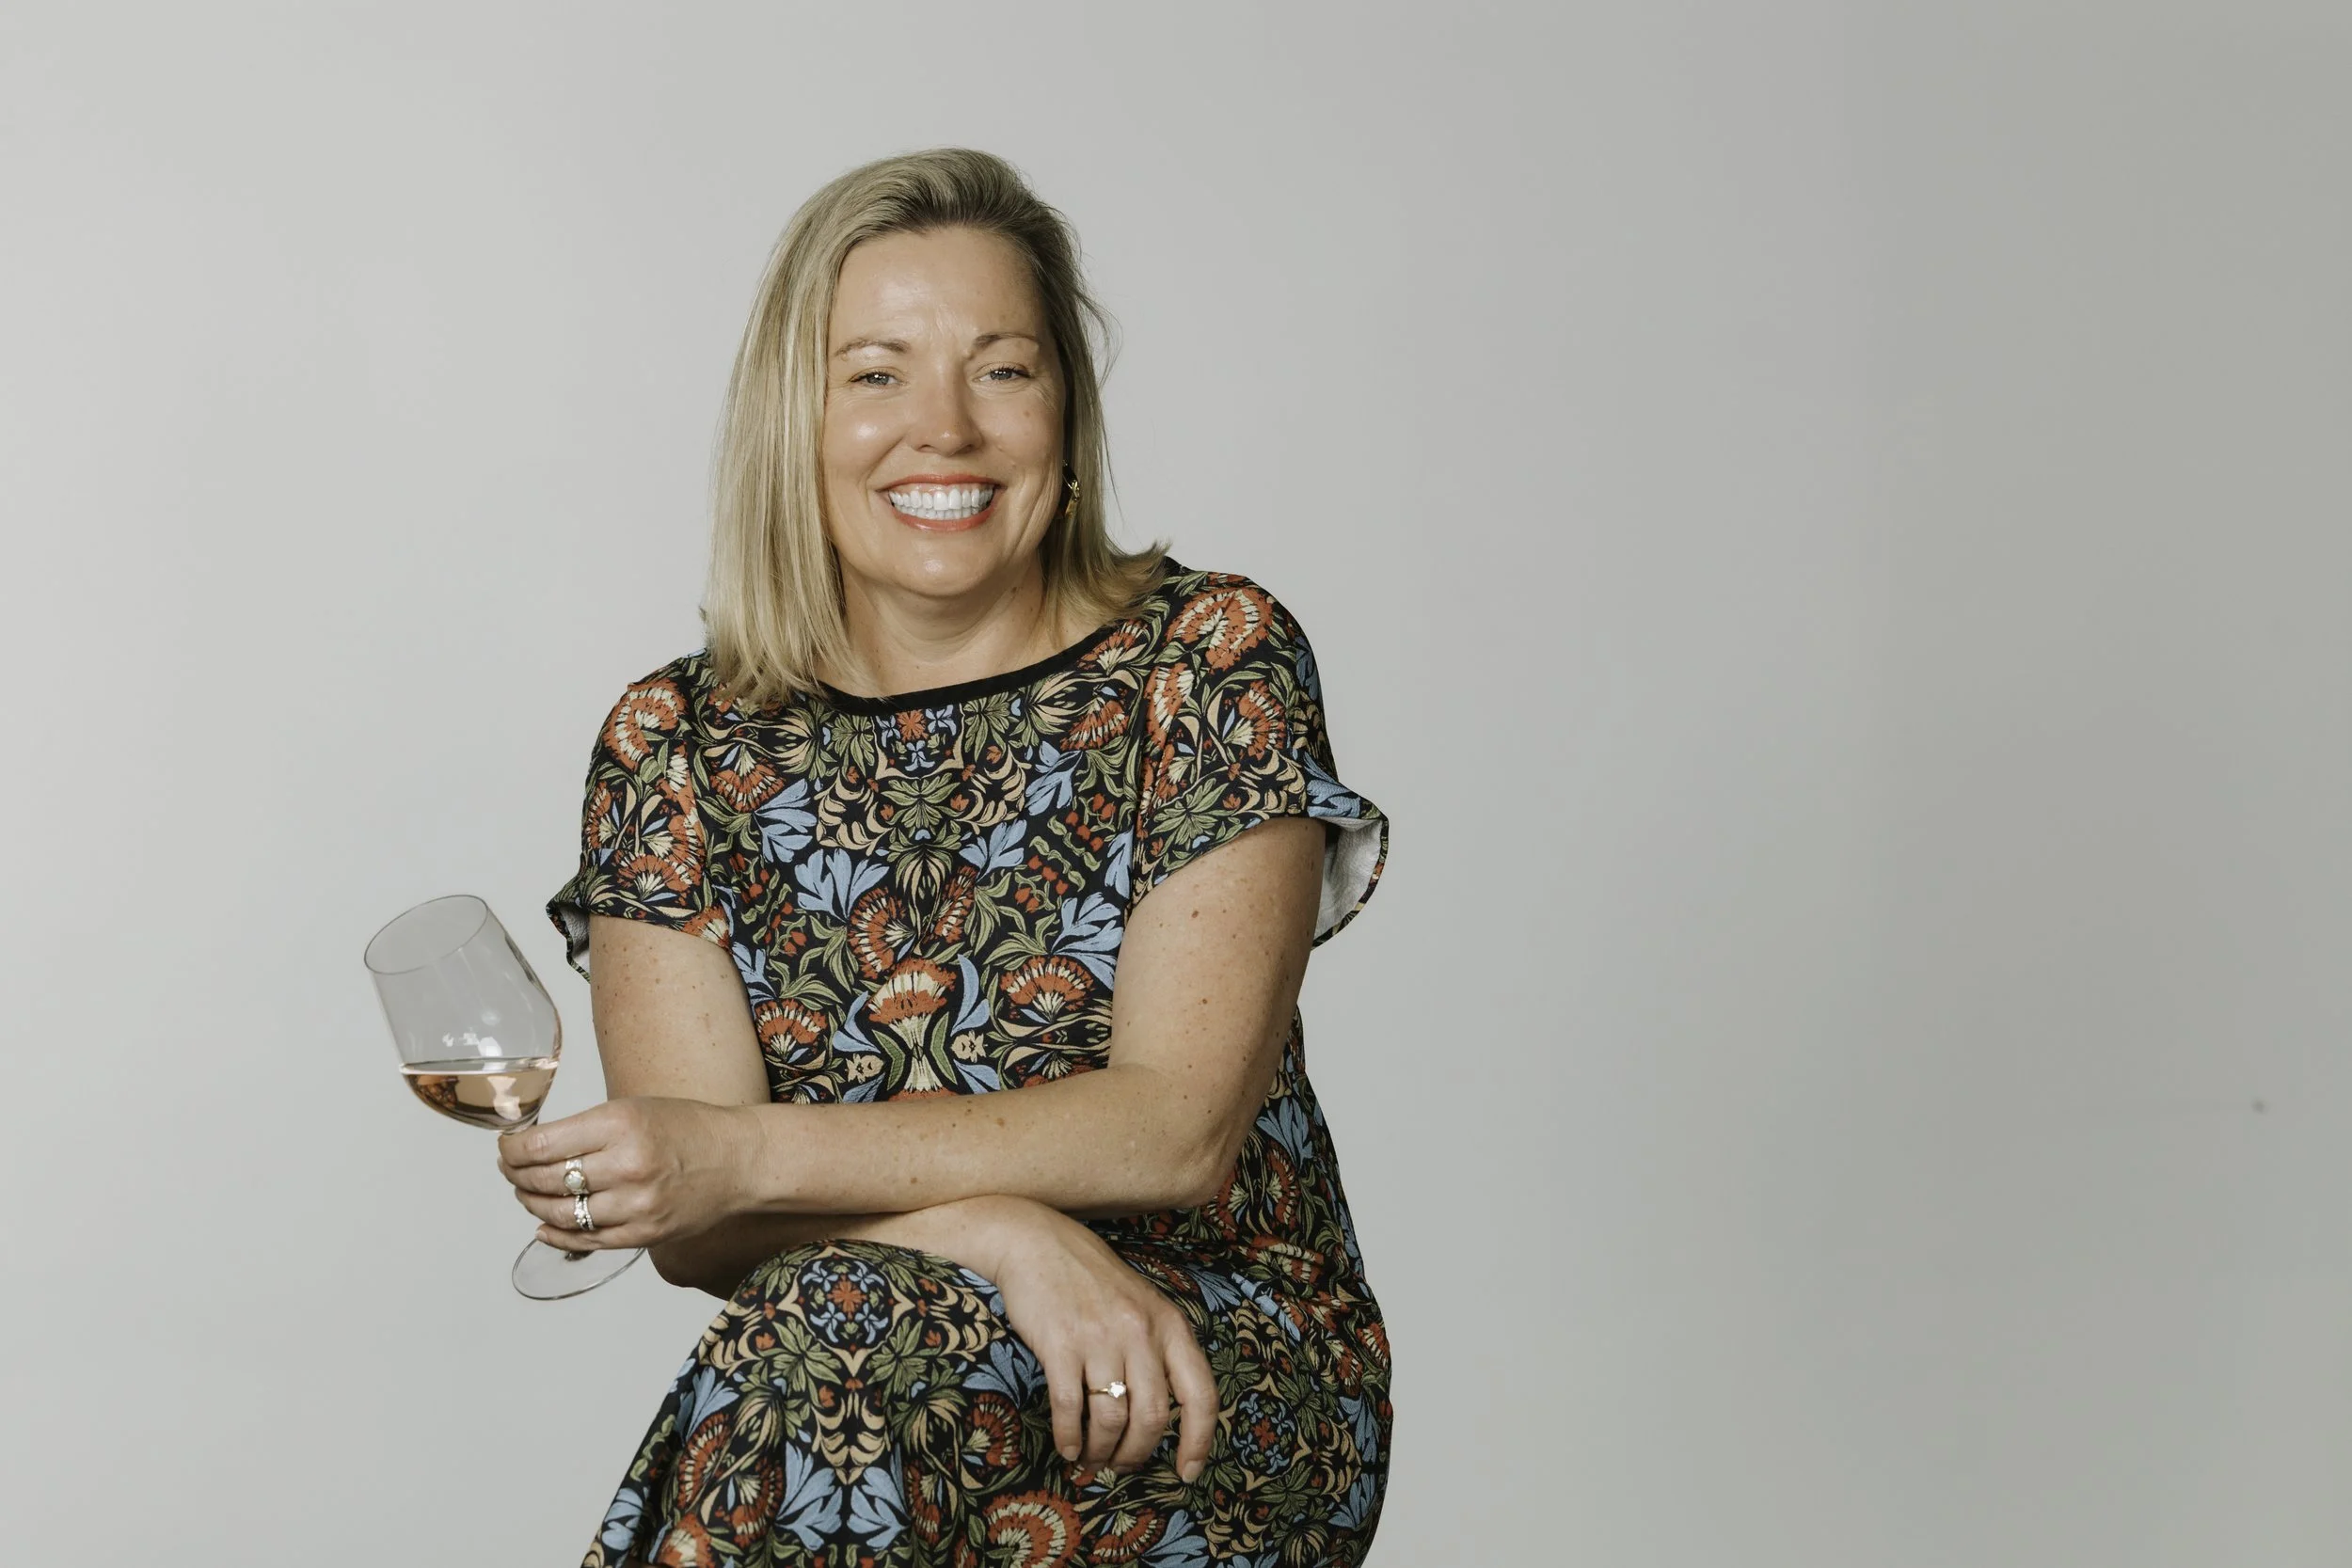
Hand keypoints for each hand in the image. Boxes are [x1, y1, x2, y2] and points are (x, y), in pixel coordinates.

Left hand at [497, 1098, 754, 1251]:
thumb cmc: (688, 1128)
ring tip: (527, 1194)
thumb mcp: (634, 1109)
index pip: (540, 1145)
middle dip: (516, 1175)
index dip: (511, 1150)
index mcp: (621, 1124)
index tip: (506, 1147)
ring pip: (559, 1214)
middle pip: (544, 1180)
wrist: (739, 1161)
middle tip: (511, 1169)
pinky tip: (544, 1226)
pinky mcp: (643, 1234)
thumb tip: (531, 1146)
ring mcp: (635, 1205)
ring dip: (532, 1205)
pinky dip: (556, 1235)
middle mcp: (626, 1166)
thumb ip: (586, 1128)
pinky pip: (585, 1240)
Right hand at [968, 1196, 1216, 1482]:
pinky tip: (1067, 1447)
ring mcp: (1100, 1337)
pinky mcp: (1060, 1343)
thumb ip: (1158, 1349)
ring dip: (1102, 1450)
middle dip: (1137, 1453)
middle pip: (1153, 1417)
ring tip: (1092, 1458)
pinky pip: (1070, 1407)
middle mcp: (1140, 1332)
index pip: (1200, 1394)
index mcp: (1169, 1324)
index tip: (1187, 1472)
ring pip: (1112, 1418)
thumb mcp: (1141, 1305)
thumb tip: (1162, 1415)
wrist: (1036, 1243)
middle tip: (1122, 1465)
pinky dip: (1069, 1437)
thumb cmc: (1090, 1280)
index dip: (1199, 1441)